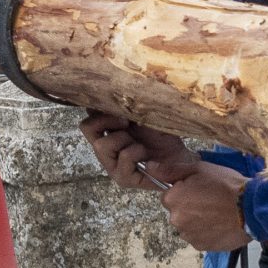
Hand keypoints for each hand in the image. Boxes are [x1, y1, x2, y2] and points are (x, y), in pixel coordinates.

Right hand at [80, 113, 199, 192]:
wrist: (180, 157)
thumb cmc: (161, 135)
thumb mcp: (143, 114)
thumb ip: (124, 107)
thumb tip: (111, 90)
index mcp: (106, 131)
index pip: (87, 116)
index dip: (99, 108)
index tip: (118, 106)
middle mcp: (104, 148)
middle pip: (86, 127)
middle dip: (108, 121)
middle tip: (126, 122)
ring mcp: (111, 165)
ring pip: (101, 145)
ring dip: (123, 139)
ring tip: (139, 143)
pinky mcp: (123, 178)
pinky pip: (123, 157)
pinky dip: (135, 151)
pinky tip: (145, 154)